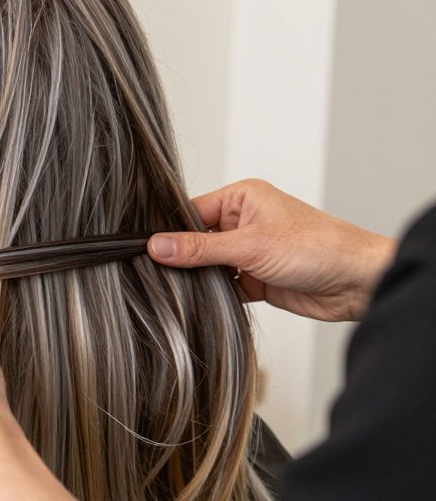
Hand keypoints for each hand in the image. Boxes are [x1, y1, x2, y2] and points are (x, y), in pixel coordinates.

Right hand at [148, 179, 396, 321]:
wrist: (357, 283)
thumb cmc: (318, 248)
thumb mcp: (249, 246)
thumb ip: (200, 249)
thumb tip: (157, 246)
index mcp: (242, 199)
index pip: (191, 212)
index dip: (168, 231)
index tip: (143, 249)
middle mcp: (244, 222)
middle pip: (196, 239)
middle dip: (181, 257)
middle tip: (151, 273)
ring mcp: (249, 252)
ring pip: (208, 265)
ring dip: (197, 278)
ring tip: (171, 289)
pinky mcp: (256, 279)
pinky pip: (222, 285)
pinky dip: (212, 294)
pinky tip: (198, 301)